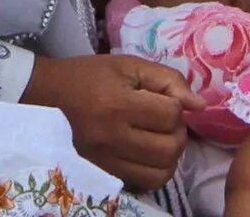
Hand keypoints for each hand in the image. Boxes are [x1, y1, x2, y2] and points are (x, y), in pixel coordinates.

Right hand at [21, 52, 190, 189]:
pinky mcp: (101, 173)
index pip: (170, 115)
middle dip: (177, 134)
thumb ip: (168, 81)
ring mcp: (105, 160)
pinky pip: (142, 183)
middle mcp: (111, 137)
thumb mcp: (130, 66)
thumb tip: (200, 105)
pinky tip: (148, 155)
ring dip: (169, 156)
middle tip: (167, 122)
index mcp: (118, 104)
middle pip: (169, 148)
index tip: (164, 100)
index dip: (176, 106)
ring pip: (160, 173)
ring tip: (159, 139)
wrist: (49, 95)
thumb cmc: (91, 75)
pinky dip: (154, 171)